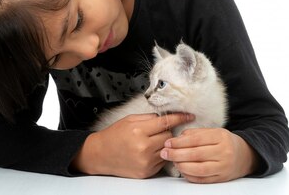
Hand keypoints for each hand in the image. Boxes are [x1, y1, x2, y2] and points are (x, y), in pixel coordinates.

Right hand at [72, 113, 193, 177]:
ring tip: (154, 141)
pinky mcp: (146, 172)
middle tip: (159, 130)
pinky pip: (162, 161)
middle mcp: (143, 147)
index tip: (189, 115)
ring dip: (165, 144)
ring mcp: (145, 161)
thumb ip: (149, 118)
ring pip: (168, 149)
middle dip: (167, 132)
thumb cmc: (114, 136)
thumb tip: (167, 116)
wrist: (100, 155)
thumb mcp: (130, 120)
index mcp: (139, 131)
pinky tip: (150, 151)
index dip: (179, 117)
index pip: (166, 122)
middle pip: (169, 137)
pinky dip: (160, 155)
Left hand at [160, 128, 259, 182]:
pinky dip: (189, 175)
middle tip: (165, 153)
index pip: (196, 139)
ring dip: (181, 165)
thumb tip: (178, 138)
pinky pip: (202, 179)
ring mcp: (223, 167)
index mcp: (221, 136)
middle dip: (177, 154)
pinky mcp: (221, 179)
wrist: (244, 156)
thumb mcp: (214, 132)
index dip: (180, 142)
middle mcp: (224, 152)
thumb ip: (197, 133)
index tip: (168, 142)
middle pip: (196, 154)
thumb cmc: (224, 142)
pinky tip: (182, 170)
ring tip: (172, 161)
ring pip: (198, 169)